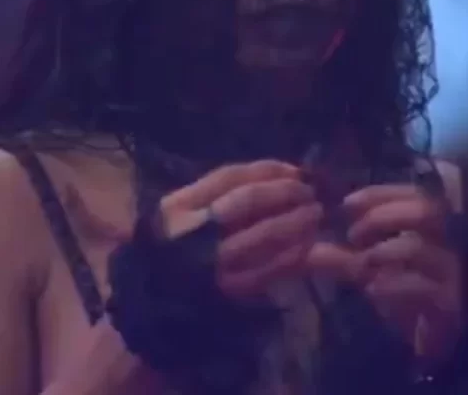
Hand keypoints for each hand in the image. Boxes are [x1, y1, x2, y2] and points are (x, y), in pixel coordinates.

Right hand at [159, 160, 321, 300]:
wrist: (152, 297)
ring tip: (314, 215)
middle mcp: (192, 230)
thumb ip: (216, 194)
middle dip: (284, 192)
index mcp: (178, 205)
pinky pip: (268, 269)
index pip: (229, 177)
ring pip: (262, 234)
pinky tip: (306, 245)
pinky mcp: (227, 290)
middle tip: (309, 192)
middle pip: (247, 200)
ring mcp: (211, 262)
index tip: (295, 170)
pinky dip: (292, 254)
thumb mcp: (180, 213)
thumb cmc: (172, 247)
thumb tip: (277, 174)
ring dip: (295, 222)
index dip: (267, 170)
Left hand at [307, 184, 463, 366]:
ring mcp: (453, 272)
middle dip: (382, 216)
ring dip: (383, 250)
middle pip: (426, 210)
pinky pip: (422, 286)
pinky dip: (392, 284)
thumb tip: (308, 248)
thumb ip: (341, 257)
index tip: (348, 204)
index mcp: (433, 225)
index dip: (379, 195)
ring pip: (420, 248)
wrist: (431, 336)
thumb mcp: (370, 270)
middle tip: (354, 235)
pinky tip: (373, 288)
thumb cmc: (402, 292)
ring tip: (362, 262)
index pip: (412, 193)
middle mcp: (450, 242)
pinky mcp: (450, 303)